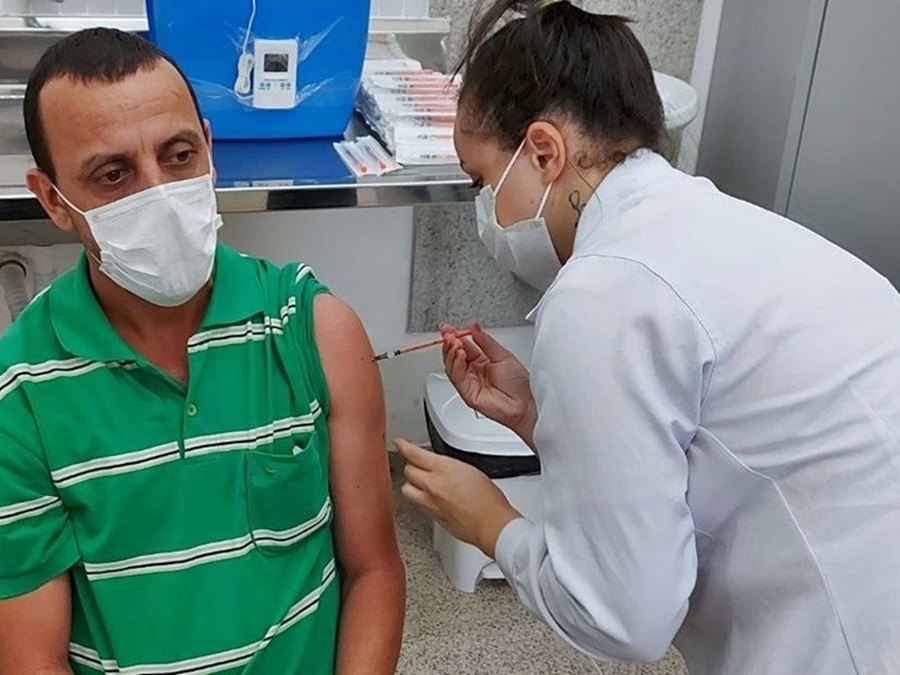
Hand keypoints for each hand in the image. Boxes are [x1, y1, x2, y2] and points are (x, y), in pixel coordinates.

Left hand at [395, 438, 521, 557]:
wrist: (491, 524)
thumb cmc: (488, 499)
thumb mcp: (470, 470)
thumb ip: (449, 466)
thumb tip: (441, 466)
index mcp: (444, 469)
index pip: (414, 454)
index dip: (404, 446)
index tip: (400, 443)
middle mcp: (433, 485)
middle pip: (408, 471)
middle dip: (412, 466)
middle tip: (417, 464)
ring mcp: (430, 502)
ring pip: (407, 489)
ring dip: (412, 484)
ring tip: (420, 483)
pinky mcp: (432, 516)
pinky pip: (417, 504)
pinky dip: (419, 499)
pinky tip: (429, 498)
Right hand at [441, 322, 537, 447]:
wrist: (525, 403)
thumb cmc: (519, 384)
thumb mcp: (502, 355)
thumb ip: (485, 341)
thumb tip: (473, 327)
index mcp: (482, 361)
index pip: (463, 346)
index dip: (454, 336)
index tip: (449, 328)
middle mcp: (473, 371)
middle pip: (454, 355)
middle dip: (449, 342)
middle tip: (448, 333)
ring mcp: (469, 382)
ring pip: (452, 366)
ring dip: (450, 352)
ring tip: (454, 341)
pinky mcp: (467, 393)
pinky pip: (456, 377)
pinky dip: (456, 364)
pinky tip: (459, 354)